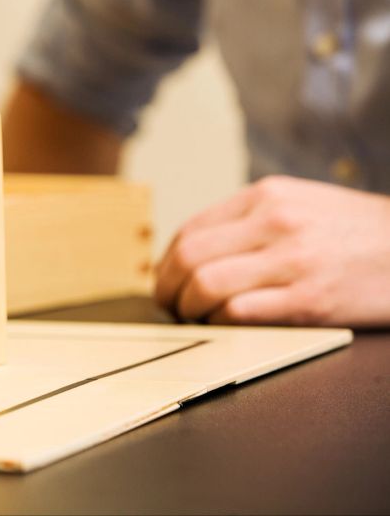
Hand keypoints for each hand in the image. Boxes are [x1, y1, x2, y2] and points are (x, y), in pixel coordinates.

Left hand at [155, 175, 389, 327]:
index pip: (190, 231)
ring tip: (195, 318)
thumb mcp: (300, 204)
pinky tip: (226, 325)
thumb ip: (250, 220)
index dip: (165, 264)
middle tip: (170, 307)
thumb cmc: (356, 233)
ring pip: (206, 285)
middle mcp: (275, 222)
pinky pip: (240, 313)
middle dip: (167, 289)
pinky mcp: (310, 299)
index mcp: (266, 196)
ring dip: (189, 309)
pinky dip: (221, 322)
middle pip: (188, 257)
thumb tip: (196, 251)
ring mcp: (293, 260)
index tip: (166, 283)